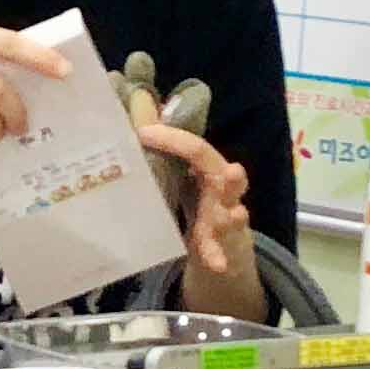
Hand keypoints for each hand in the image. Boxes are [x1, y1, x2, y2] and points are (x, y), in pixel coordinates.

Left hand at [132, 120, 249, 279]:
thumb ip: (162, 145)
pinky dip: (218, 257)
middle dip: (233, 176)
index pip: (197, 148)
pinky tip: (217, 265)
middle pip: (231, 179)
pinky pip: (221, 252)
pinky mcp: (220, 244)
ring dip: (229, 218)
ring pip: (232, 215)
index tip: (142, 133)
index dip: (173, 138)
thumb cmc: (196, 196)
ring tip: (232, 217)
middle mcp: (224, 190)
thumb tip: (135, 104)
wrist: (221, 241)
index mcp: (211, 167)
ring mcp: (226, 218)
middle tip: (234, 172)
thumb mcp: (180, 172)